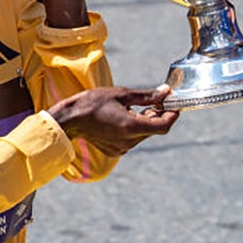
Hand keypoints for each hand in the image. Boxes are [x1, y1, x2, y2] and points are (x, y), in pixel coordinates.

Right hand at [47, 85, 179, 156]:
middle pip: (154, 129)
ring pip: (144, 134)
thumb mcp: (122, 94)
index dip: (172, 115)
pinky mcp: (115, 150)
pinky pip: (132, 139)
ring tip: (136, 106)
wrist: (69, 120)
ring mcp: (122, 148)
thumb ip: (147, 96)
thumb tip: (166, 92)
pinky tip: (124, 116)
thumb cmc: (92, 103)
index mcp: (131, 127)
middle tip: (156, 99)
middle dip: (159, 115)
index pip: (164, 126)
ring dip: (146, 121)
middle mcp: (129, 142)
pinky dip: (134, 128)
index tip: (173, 104)